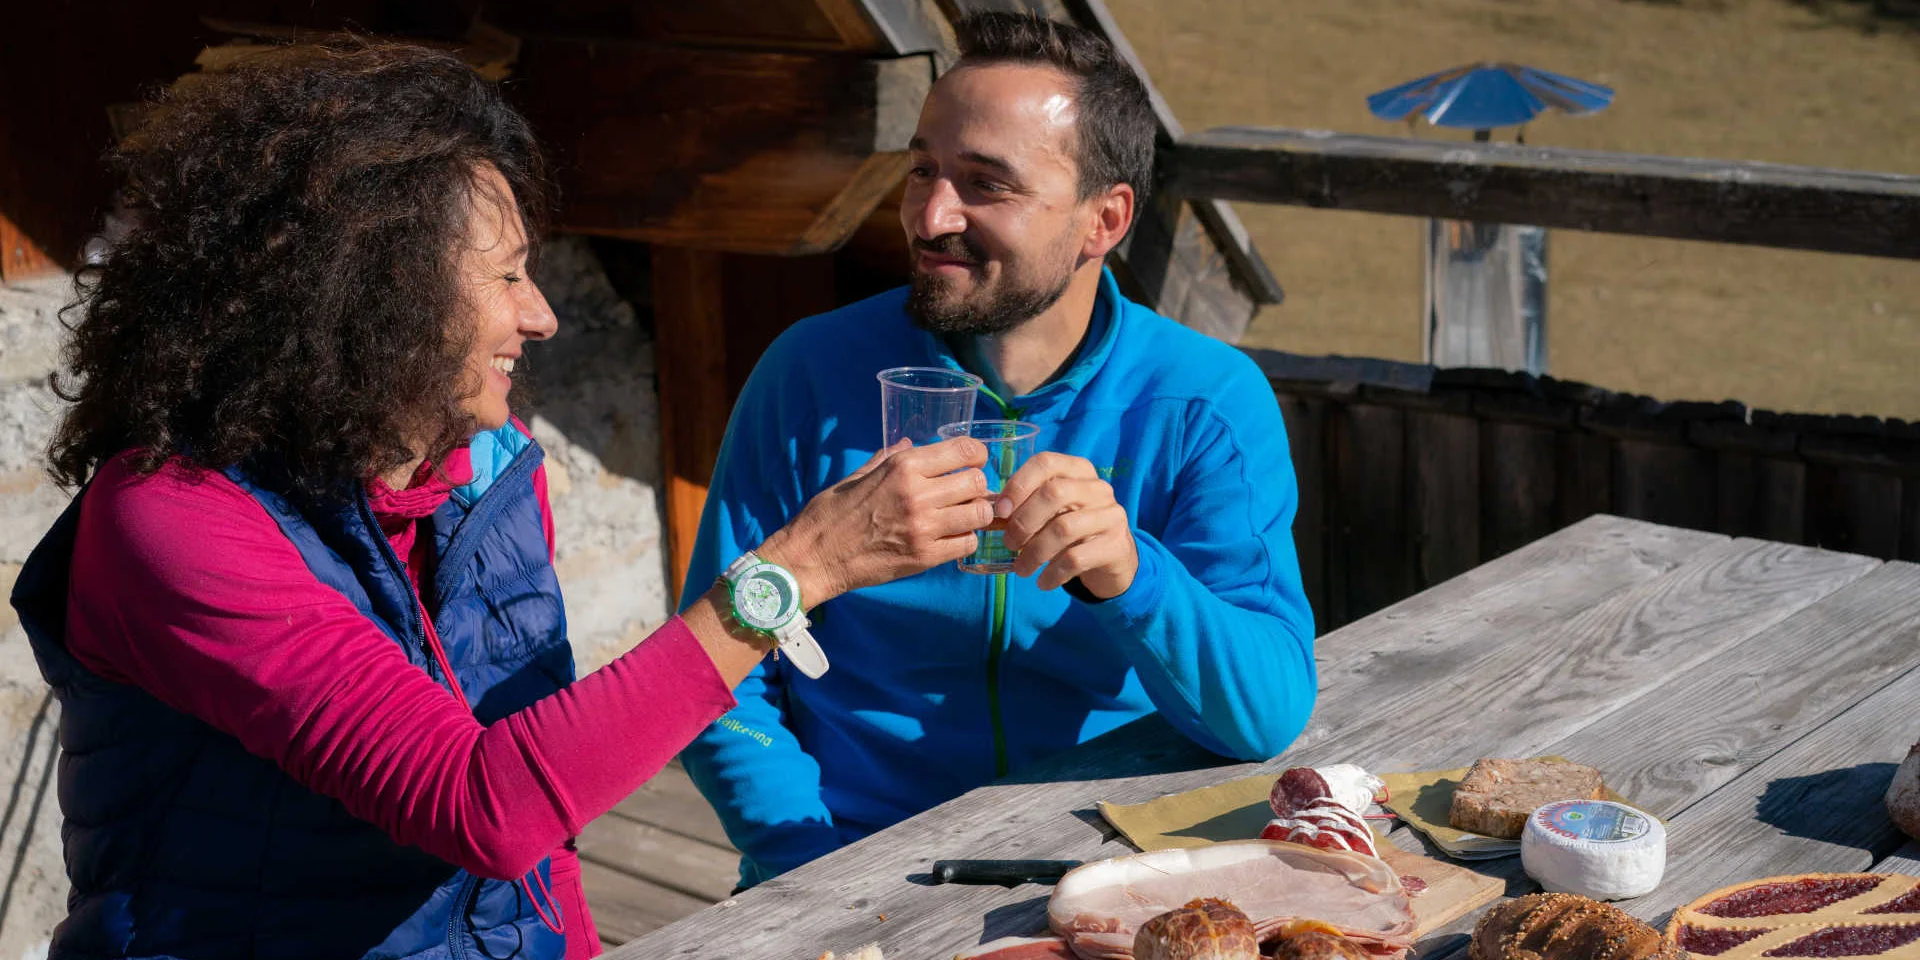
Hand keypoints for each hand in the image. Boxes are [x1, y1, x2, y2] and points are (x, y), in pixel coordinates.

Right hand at [757, 437, 992, 605]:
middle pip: (977, 482)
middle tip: (968, 494)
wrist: (812, 557)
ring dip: (976, 514)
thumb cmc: (829, 514)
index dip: (977, 455)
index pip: (964, 450)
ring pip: (979, 514)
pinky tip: (952, 538)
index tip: (975, 461)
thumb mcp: (857, 476)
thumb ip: (887, 458)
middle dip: (978, 486)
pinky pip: (967, 543)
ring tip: (963, 517)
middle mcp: (918, 493)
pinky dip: (965, 539)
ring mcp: (924, 527)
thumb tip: (908, 444)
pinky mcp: (925, 557)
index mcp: (902, 467)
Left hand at [998, 452, 1137, 598]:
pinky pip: (1076, 559)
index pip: (1045, 463)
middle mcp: (1097, 488)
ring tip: (1021, 569)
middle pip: (1054, 493)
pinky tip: (1042, 582)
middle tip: (1008, 544)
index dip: (1018, 485)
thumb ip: (1025, 507)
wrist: (1114, 557)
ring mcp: (1111, 515)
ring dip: (1034, 552)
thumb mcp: (1052, 512)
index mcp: (1078, 470)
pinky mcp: (1116, 545)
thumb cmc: (1073, 528)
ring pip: (1063, 528)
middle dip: (1023, 521)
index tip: (1000, 512)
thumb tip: (989, 515)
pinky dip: (1053, 573)